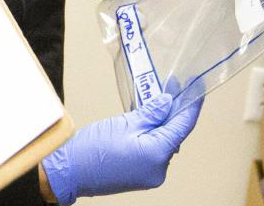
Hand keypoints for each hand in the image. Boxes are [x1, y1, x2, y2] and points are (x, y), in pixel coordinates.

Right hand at [41, 93, 201, 203]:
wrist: (68, 172)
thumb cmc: (91, 150)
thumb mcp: (124, 123)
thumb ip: (151, 113)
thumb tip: (167, 102)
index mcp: (157, 154)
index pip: (183, 125)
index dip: (190, 105)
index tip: (195, 89)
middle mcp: (159, 169)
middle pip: (174, 134)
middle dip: (173, 112)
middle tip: (171, 88)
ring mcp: (150, 175)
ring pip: (163, 143)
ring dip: (161, 123)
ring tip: (155, 102)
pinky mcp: (140, 175)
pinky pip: (153, 152)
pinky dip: (152, 136)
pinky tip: (146, 121)